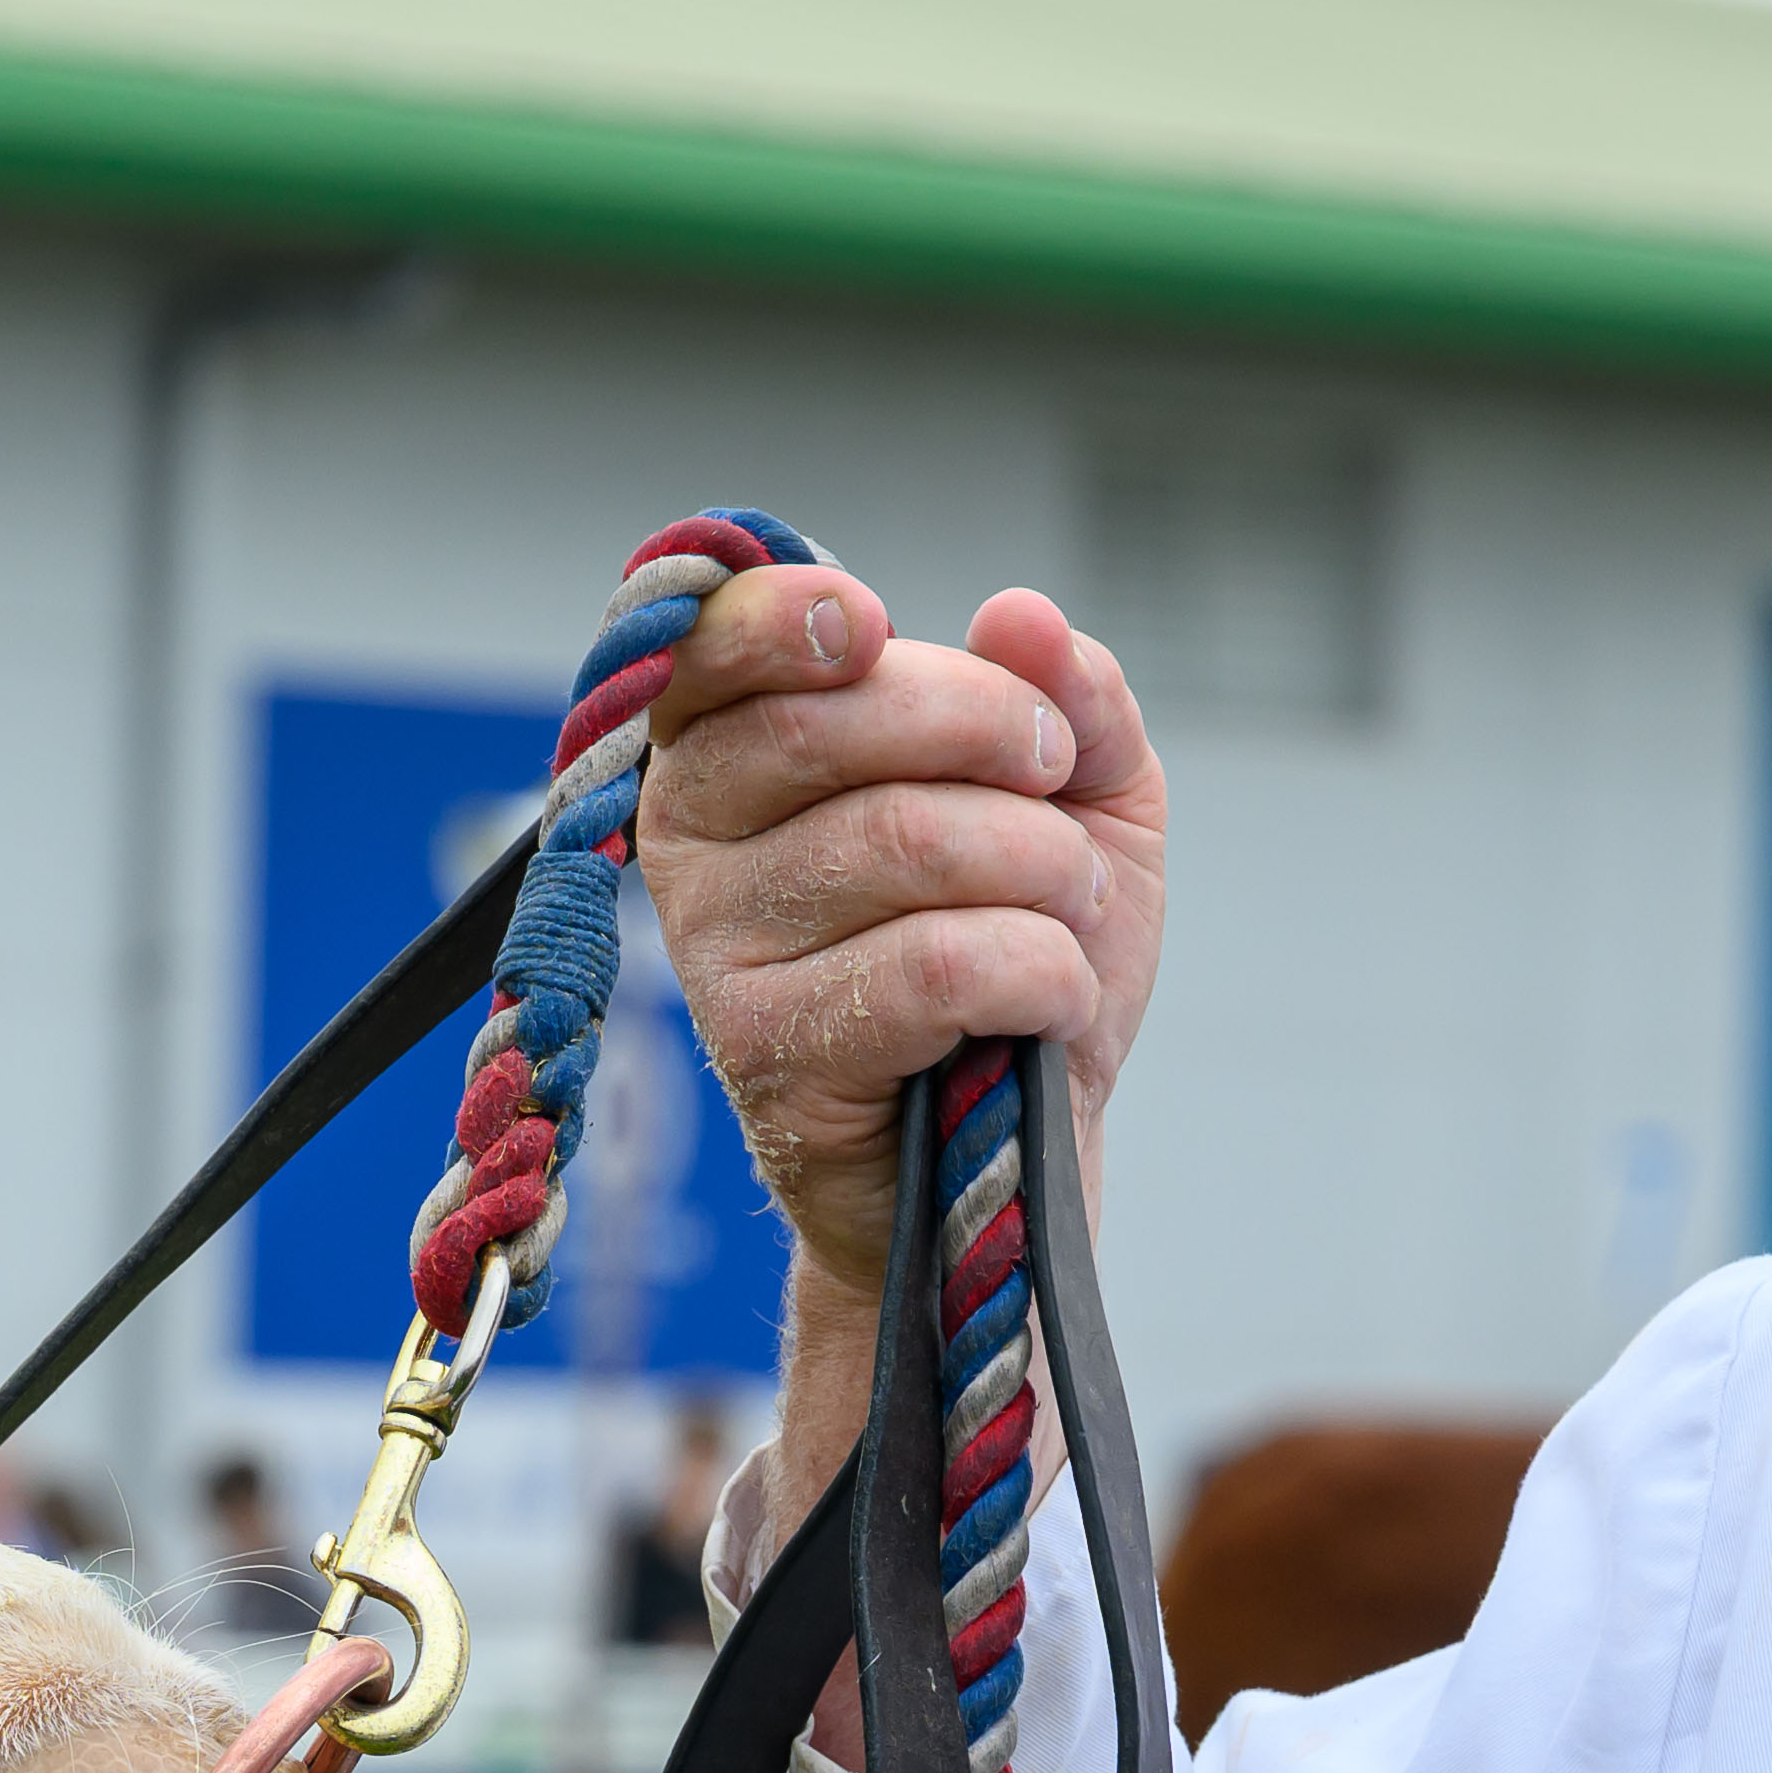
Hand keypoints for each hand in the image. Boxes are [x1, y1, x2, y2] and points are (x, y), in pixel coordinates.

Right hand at [626, 571, 1170, 1517]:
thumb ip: (1065, 698)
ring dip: (1042, 873)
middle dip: (999, 737)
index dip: (786, 616)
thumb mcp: (1079, 806)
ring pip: (909, 843)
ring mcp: (714, 951)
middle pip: (840, 725)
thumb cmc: (1021, 957)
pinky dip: (1040, 974)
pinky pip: (938, 968)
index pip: (714, 648)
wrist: (1009, 1156)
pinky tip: (1047, 1004)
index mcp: (733, 751)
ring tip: (1066, 917)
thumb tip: (1018, 616)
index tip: (869, 626)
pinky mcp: (765, 1055)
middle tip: (1056, 787)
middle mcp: (692, 839)